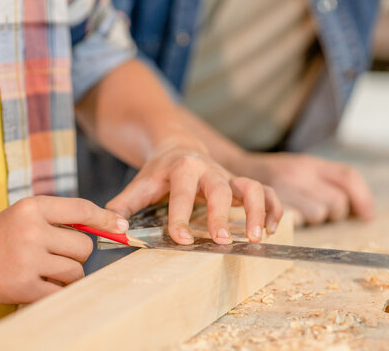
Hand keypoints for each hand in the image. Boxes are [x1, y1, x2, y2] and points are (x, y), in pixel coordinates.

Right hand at [0, 196, 127, 303]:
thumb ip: (66, 217)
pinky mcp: (23, 286)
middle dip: (78, 252)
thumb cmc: (4, 233)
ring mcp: (27, 260)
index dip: (105, 219)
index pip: (82, 209)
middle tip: (57, 253)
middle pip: (84, 245)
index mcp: (33, 207)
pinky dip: (57, 289)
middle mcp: (31, 231)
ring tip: (46, 269)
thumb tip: (114, 226)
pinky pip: (61, 290)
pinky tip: (41, 283)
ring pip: (76, 270)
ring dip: (68, 273)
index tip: (121, 226)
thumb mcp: (29, 213)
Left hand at [106, 144, 282, 244]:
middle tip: (221, 242)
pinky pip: (266, 191)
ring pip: (251, 187)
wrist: (179, 147)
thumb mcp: (140, 184)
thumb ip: (124, 204)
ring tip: (256, 237)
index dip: (181, 217)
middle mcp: (208, 170)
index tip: (182, 240)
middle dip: (221, 216)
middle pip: (219, 189)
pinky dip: (274, 208)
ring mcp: (228, 176)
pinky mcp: (241, 184)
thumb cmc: (159, 172)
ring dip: (257, 211)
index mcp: (181, 168)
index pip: (181, 194)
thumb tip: (113, 228)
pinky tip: (273, 229)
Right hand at [235, 153, 373, 225]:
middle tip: (322, 213)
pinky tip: (285, 220)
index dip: (363, 198)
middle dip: (334, 213)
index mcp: (310, 162)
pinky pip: (296, 220)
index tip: (367, 215)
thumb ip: (326, 179)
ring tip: (298, 212)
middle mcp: (300, 173)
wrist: (236, 169)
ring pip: (318, 215)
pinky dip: (295, 222)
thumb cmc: (273, 172)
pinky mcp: (272, 203)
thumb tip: (364, 210)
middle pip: (337, 202)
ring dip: (312, 219)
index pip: (348, 177)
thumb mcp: (301, 166)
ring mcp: (286, 188)